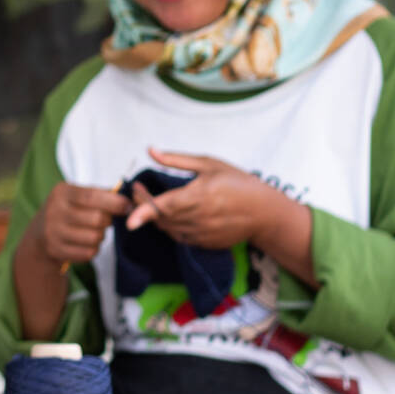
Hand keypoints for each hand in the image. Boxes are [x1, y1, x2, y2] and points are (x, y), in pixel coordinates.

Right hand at [36, 181, 132, 267]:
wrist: (39, 233)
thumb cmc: (67, 210)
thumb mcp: (76, 195)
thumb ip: (101, 194)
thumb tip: (130, 200)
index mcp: (61, 192)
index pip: (92, 196)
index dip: (114, 202)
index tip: (128, 206)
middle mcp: (54, 211)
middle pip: (97, 219)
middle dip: (108, 221)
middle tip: (106, 220)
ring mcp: (53, 232)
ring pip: (95, 238)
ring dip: (101, 236)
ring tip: (93, 231)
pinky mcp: (56, 250)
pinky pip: (89, 253)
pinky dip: (93, 249)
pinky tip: (85, 243)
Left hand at [127, 150, 299, 255]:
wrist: (265, 212)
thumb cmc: (238, 182)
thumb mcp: (209, 164)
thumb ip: (177, 160)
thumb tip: (150, 150)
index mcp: (199, 196)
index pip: (164, 206)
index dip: (144, 211)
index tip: (130, 215)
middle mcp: (199, 218)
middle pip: (160, 217)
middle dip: (143, 203)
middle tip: (138, 188)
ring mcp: (202, 233)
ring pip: (167, 228)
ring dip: (155, 216)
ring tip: (152, 199)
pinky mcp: (205, 243)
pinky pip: (179, 236)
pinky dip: (169, 226)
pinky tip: (170, 213)